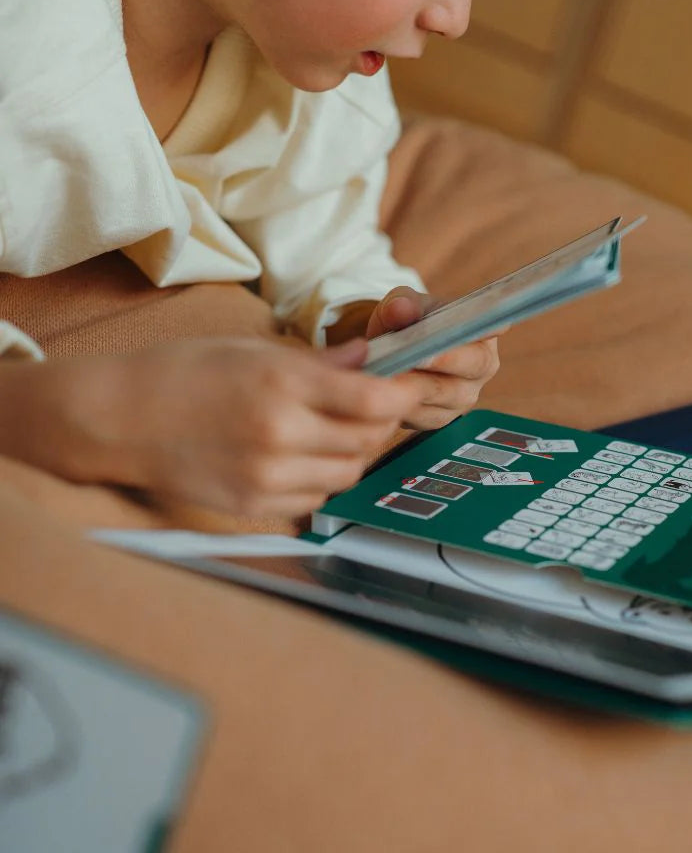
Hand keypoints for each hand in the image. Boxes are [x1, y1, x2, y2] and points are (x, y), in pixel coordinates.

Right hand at [0, 337, 423, 516]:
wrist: (118, 419)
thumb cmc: (182, 373)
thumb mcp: (254, 349)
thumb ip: (320, 362)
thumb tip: (370, 361)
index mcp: (283, 384)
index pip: (374, 400)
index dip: (404, 392)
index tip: (410, 383)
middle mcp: (280, 434)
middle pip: (369, 439)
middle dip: (380, 420)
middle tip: (371, 402)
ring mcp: (267, 476)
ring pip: (348, 473)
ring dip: (354, 451)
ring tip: (334, 428)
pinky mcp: (254, 506)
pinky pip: (316, 498)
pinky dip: (323, 478)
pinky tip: (303, 455)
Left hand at [366, 286, 500, 430]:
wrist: (396, 354)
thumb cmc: (409, 323)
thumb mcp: (403, 304)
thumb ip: (402, 303)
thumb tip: (400, 309)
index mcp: (484, 331)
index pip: (495, 326)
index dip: (489, 326)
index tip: (479, 324)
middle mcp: (483, 367)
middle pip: (472, 366)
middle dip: (441, 361)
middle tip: (414, 355)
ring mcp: (464, 397)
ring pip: (442, 395)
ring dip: (414, 385)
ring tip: (388, 373)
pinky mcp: (440, 419)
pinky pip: (422, 415)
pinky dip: (400, 404)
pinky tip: (383, 391)